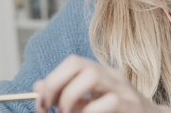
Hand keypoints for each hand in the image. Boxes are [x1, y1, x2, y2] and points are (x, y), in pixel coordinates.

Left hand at [33, 55, 170, 112]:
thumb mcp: (89, 104)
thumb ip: (67, 95)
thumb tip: (39, 87)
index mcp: (101, 73)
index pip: (72, 63)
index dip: (52, 80)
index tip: (42, 102)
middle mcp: (112, 76)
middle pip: (77, 64)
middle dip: (56, 84)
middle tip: (51, 108)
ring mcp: (124, 89)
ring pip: (91, 76)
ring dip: (70, 97)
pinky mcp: (131, 105)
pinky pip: (107, 102)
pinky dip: (89, 112)